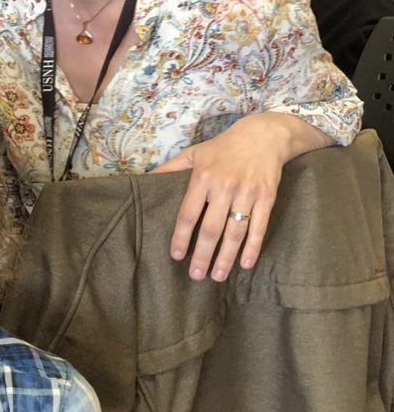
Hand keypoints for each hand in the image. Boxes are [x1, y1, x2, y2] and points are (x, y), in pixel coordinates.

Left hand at [151, 116, 296, 280]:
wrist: (263, 136)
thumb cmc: (223, 147)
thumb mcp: (194, 153)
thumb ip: (170, 168)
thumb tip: (145, 179)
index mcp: (203, 177)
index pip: (188, 214)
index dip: (182, 237)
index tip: (176, 256)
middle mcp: (224, 187)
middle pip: (212, 229)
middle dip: (203, 255)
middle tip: (196, 275)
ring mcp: (247, 193)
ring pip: (235, 232)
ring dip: (226, 257)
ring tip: (218, 276)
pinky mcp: (266, 197)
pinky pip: (259, 227)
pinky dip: (253, 247)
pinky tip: (245, 264)